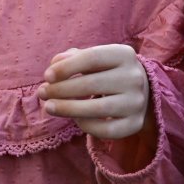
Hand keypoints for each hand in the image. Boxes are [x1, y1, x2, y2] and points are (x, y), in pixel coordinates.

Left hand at [38, 45, 152, 140]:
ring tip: (49, 107)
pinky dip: (85, 125)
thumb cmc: (107, 72)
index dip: (67, 67)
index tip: (46, 76)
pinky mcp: (134, 124)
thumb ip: (73, 58)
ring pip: (97, 108)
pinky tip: (74, 119)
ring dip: (67, 108)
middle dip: (61, 89)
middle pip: (92, 84)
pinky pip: (104, 129)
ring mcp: (136, 102)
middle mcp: (134, 77)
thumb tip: (54, 66)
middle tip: (42, 93)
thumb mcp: (94, 59)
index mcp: (124, 54)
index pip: (92, 58)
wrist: (140, 92)